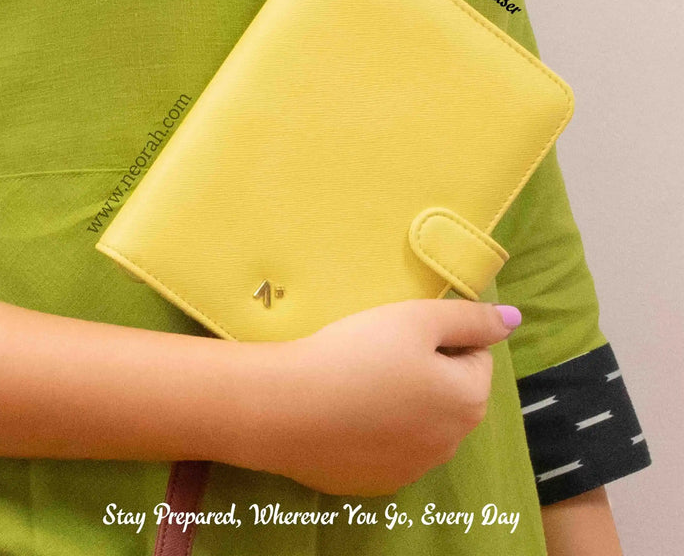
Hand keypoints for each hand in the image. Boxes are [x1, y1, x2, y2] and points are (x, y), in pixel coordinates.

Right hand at [242, 298, 520, 496]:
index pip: (475, 357)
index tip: (401, 335)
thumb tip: (515, 319)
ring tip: (360, 383)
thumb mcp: (418, 318)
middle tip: (379, 354)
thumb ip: (473, 319)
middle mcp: (451, 444)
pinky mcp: (376, 483)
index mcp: (468, 401)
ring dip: (404, 402)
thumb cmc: (357, 351)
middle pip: (450, 392)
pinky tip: (347, 413)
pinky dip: (378, 429)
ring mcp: (412, 470)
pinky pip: (390, 446)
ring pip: (421, 421)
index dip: (440, 338)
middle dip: (426, 371)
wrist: (287, 407)